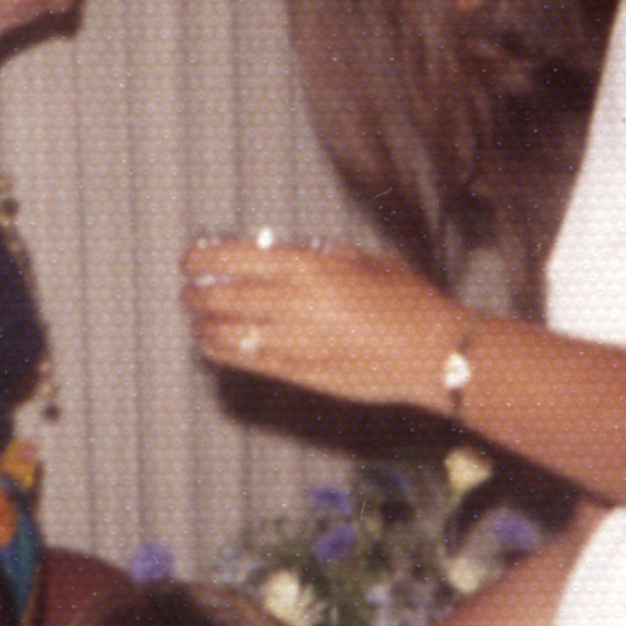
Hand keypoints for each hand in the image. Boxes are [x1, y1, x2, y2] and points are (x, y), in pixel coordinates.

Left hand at [180, 235, 465, 412]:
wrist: (436, 352)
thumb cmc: (408, 301)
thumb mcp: (366, 260)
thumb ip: (322, 254)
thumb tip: (283, 252)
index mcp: (311, 267)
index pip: (236, 258)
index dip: (204, 258)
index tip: (190, 259)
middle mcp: (295, 302)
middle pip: (222, 296)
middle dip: (197, 292)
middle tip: (189, 291)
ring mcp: (295, 340)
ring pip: (227, 331)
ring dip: (204, 323)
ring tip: (198, 319)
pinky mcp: (300, 373)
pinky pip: (246, 361)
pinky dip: (222, 350)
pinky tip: (211, 345)